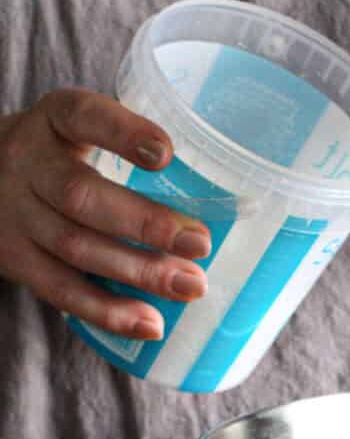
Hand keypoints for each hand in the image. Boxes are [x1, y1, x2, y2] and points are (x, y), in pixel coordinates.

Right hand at [0, 89, 211, 340]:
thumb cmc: (63, 158)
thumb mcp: (83, 134)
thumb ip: (134, 151)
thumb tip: (238, 198)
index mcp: (54, 121)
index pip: (82, 115)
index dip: (122, 133)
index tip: (166, 153)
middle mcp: (27, 163)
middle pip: (82, 197)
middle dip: (146, 224)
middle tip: (201, 242)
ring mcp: (16, 215)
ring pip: (77, 247)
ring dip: (138, 272)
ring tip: (191, 286)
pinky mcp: (15, 260)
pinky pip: (62, 290)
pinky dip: (108, 311)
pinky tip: (150, 323)